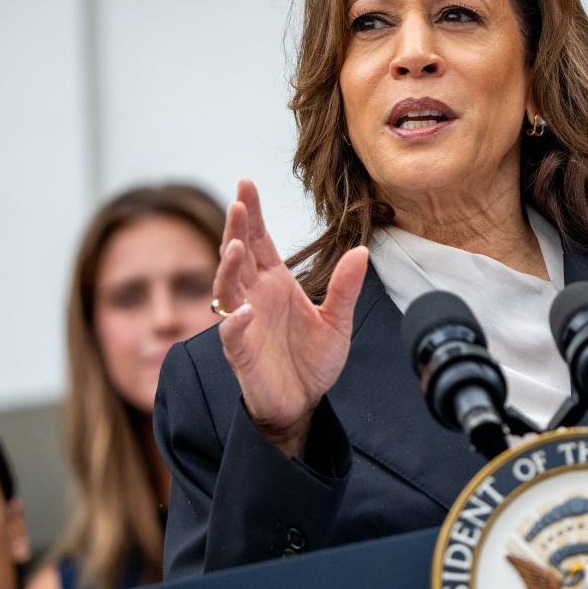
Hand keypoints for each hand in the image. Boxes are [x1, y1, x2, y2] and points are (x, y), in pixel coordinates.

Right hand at [213, 180, 368, 457]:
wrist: (304, 404)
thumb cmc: (313, 361)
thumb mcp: (337, 321)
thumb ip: (345, 288)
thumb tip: (361, 251)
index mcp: (276, 283)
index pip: (260, 241)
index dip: (253, 213)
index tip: (247, 184)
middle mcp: (254, 296)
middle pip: (238, 255)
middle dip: (236, 228)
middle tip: (239, 203)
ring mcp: (244, 323)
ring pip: (226, 288)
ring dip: (228, 267)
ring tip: (236, 247)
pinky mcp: (241, 353)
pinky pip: (231, 334)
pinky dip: (235, 322)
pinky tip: (243, 311)